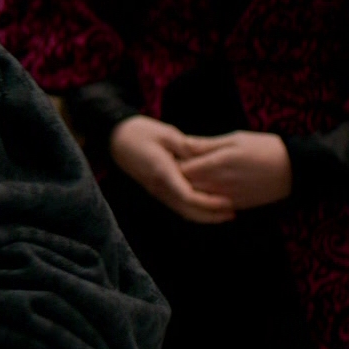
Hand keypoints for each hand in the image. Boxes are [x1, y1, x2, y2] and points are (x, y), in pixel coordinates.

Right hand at [110, 116, 235, 223]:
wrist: (115, 138)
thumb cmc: (140, 132)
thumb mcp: (166, 134)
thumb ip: (188, 148)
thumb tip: (208, 159)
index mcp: (162, 172)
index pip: (188, 196)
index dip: (209, 203)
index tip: (228, 201)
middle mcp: (159, 186)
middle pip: (188, 210)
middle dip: (211, 215)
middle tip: (233, 212)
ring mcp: (157, 191)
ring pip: (183, 211)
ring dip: (204, 216)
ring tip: (225, 213)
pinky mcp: (157, 190)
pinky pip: (178, 205)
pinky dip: (195, 209)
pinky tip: (208, 206)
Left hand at [178, 130, 292, 210]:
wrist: (295, 170)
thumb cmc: (265, 148)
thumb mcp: (235, 139)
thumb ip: (206, 145)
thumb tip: (181, 144)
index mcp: (218, 163)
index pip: (182, 169)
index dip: (172, 163)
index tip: (168, 155)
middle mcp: (220, 183)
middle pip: (186, 185)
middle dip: (176, 177)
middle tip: (171, 166)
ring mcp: (228, 197)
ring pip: (197, 197)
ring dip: (188, 188)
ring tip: (184, 177)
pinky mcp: (236, 205)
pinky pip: (212, 205)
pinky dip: (203, 198)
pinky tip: (201, 188)